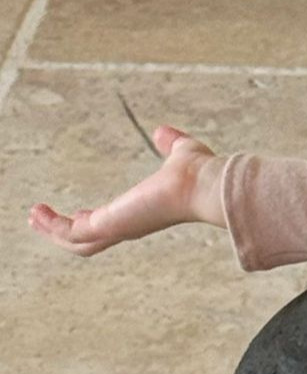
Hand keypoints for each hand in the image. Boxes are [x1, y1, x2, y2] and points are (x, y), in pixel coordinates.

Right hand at [28, 125, 225, 256]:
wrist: (206, 185)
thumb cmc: (201, 173)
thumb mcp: (180, 153)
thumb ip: (171, 144)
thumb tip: (163, 132)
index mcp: (144, 212)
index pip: (113, 223)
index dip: (94, 220)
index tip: (79, 213)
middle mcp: (131, 225)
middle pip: (91, 239)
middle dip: (65, 231)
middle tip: (42, 220)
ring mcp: (119, 228)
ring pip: (77, 241)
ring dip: (52, 231)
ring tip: (33, 217)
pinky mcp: (108, 225)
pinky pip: (71, 233)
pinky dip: (53, 227)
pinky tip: (37, 212)